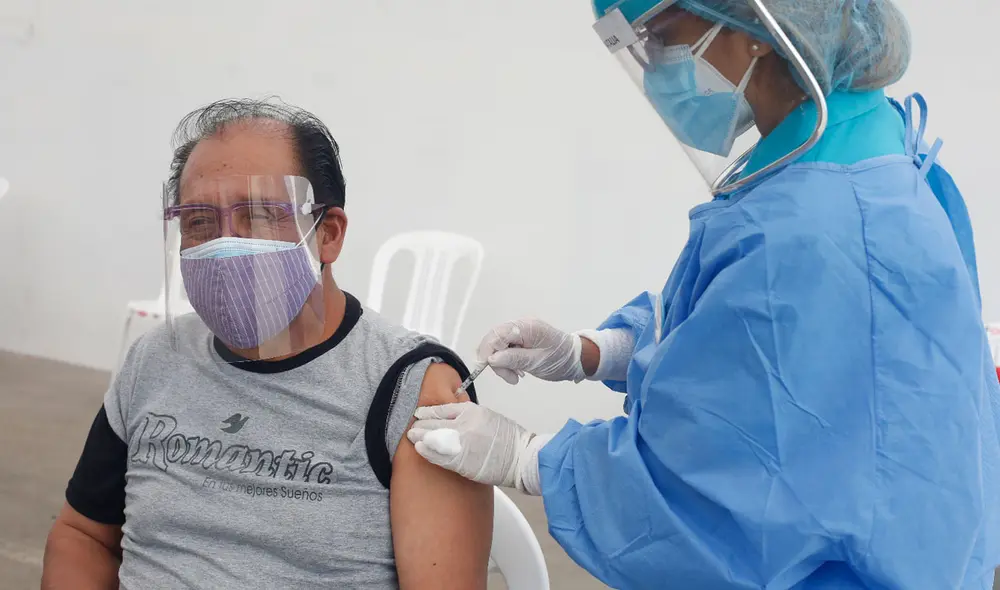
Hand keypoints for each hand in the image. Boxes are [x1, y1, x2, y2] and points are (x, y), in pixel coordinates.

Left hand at [407, 402, 548, 493]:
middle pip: (435, 423)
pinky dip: (427, 452)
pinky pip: (439, 456)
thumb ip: (470, 416)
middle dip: (421, 425)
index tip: (420, 414)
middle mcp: (464, 425)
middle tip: (412, 427)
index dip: (428, 412)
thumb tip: (453, 418)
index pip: (443, 409)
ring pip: (433, 438)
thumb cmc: (510, 439)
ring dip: (420, 438)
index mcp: (472, 411)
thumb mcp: (489, 416)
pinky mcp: (462, 461)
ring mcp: (462, 443)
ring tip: (412, 437)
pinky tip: (420, 450)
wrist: (522, 457)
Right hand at [477, 319, 584, 384]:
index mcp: (526, 327)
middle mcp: (521, 325)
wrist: (576, 359)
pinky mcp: (521, 338)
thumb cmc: (560, 360)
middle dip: (496, 360)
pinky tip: (518, 370)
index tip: (486, 368)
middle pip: (495, 339)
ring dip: (502, 363)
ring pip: (498, 345)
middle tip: (510, 378)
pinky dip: (507, 361)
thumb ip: (514, 359)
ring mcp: (521, 331)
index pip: (497, 335)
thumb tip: (491, 359)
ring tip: (517, 376)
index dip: (487, 351)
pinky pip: (506, 348)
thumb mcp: (537, 363)